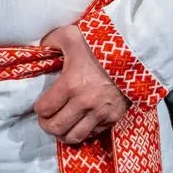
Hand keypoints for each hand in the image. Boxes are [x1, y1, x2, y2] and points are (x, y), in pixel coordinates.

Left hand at [35, 24, 128, 144]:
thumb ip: (50, 41)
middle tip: (46, 119)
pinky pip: (93, 134)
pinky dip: (82, 131)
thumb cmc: (100, 45)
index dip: (38, 109)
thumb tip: (39, 48)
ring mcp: (101, 113)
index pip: (44, 109)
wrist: (134, 54)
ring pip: (74, 137)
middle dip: (46, 125)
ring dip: (63, 134)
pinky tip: (79, 122)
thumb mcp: (70, 35)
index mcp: (70, 84)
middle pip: (56, 128)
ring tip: (61, 125)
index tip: (40, 105)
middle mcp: (84, 102)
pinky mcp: (114, 117)